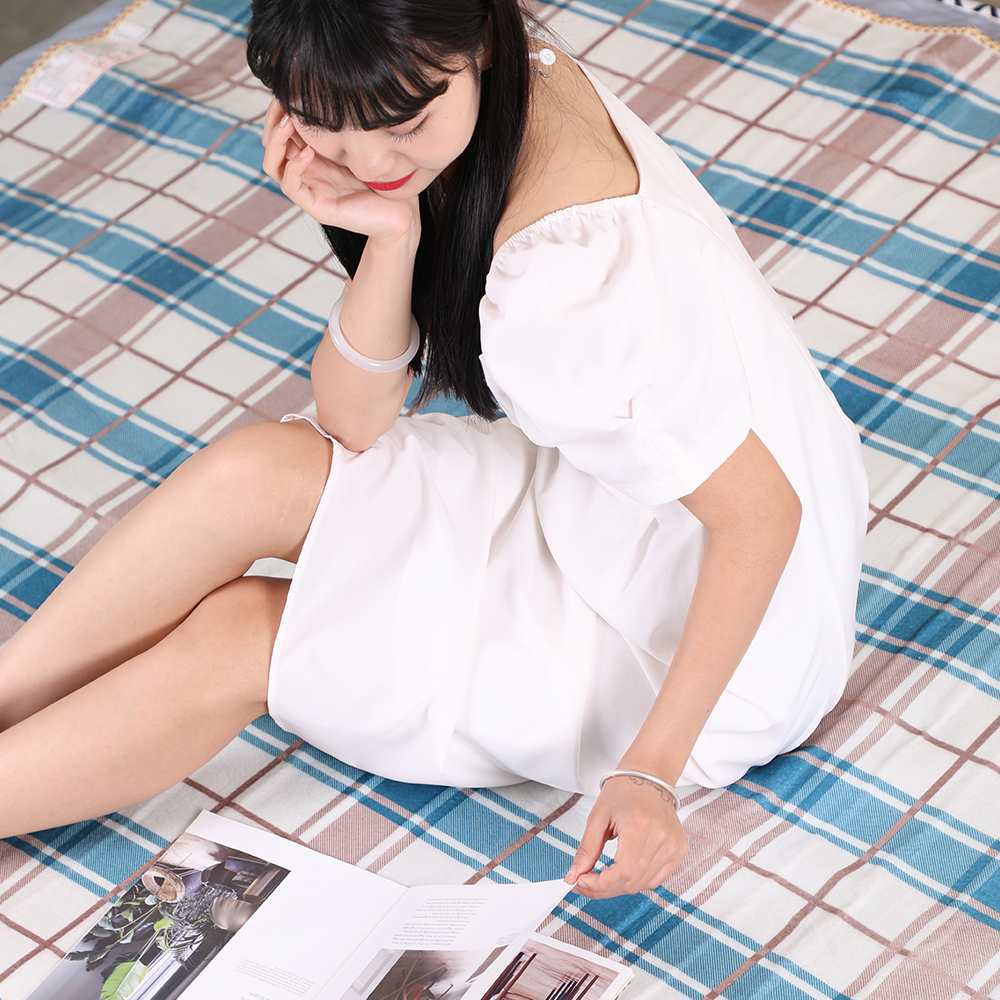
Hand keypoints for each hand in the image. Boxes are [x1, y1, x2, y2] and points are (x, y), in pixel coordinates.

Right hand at [260, 98, 419, 245]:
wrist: (402, 214)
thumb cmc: (387, 176)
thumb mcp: (365, 140)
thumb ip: (348, 120)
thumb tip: (337, 79)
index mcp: (314, 154)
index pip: (281, 129)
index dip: (278, 108)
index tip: (287, 86)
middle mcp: (307, 170)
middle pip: (270, 143)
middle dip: (272, 120)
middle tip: (282, 101)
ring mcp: (310, 189)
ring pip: (273, 164)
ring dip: (276, 141)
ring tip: (288, 122)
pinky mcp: (317, 207)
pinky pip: (290, 186)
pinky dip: (294, 167)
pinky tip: (307, 152)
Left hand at [565, 776, 687, 897]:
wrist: (649, 776)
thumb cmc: (623, 791)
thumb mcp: (598, 817)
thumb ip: (586, 850)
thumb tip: (573, 877)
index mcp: (640, 826)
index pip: (622, 872)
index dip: (599, 885)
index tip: (580, 882)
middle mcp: (662, 838)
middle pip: (632, 882)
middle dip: (604, 888)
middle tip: (583, 882)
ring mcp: (674, 845)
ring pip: (643, 884)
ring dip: (618, 886)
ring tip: (601, 875)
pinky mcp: (679, 850)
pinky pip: (655, 879)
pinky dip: (636, 880)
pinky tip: (623, 869)